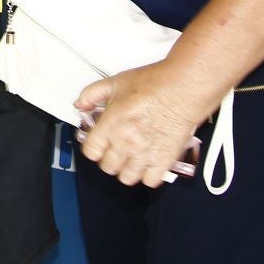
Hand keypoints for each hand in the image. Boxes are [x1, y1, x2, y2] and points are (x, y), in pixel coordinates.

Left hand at [75, 63, 203, 188]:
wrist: (182, 89)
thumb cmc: (154, 84)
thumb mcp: (115, 82)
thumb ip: (92, 94)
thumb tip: (81, 105)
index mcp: (110, 126)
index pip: (91, 152)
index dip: (93, 148)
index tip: (98, 144)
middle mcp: (125, 143)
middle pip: (107, 167)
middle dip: (109, 159)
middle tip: (115, 150)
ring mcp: (144, 154)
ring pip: (127, 178)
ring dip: (127, 169)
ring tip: (131, 159)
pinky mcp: (163, 161)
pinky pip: (150, 181)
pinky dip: (148, 175)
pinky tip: (148, 164)